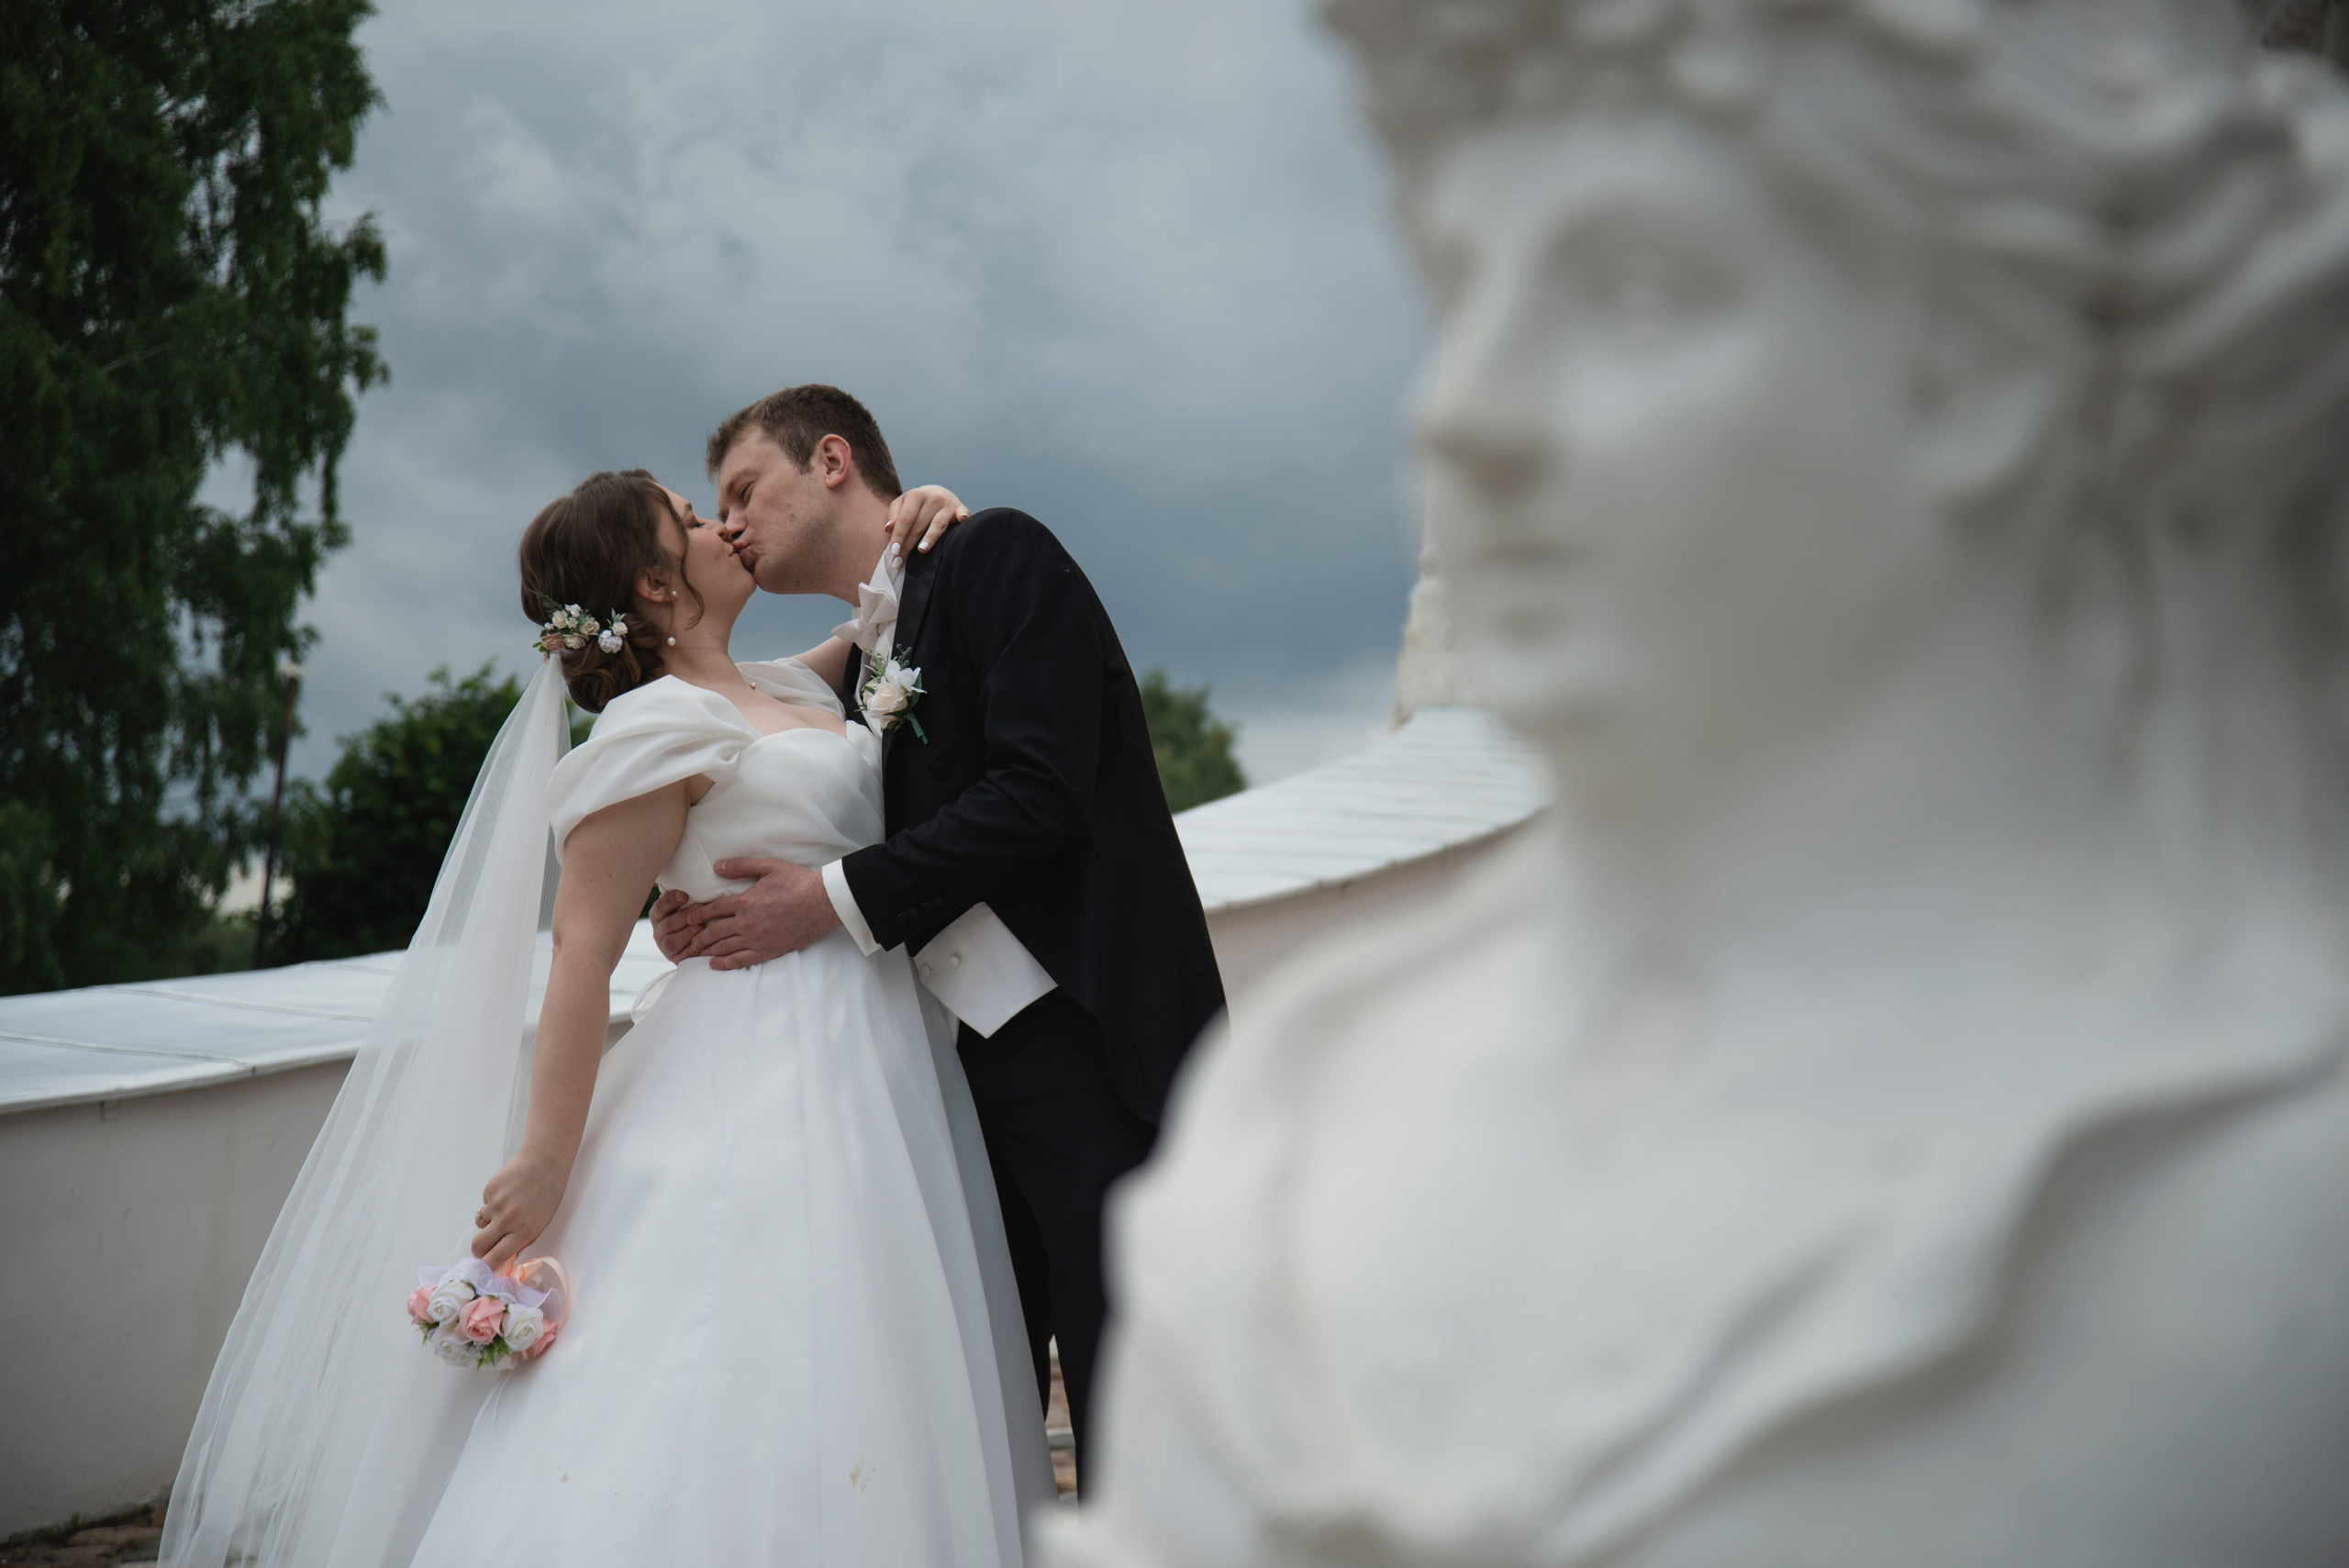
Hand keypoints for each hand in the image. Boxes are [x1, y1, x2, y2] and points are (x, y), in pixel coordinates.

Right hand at [472, 1148, 568, 1270]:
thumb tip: (505, 1257)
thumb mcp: (540, 1224)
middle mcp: (507, 1221)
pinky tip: (507, 1194)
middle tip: (485, 1247)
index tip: (483, 1271)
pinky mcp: (489, 1191)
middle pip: (478, 1246)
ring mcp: (496, 1205)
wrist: (545, 1162)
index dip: (486, 1267)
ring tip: (506, 1210)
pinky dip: (492, 1204)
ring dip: (488, 1223)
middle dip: (478, 1251)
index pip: (496, 1258)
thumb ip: (521, 1241)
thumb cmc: (548, 1194)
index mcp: (523, 1232)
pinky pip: (484, 1205)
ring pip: (480, 1224)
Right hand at [649, 887, 698, 962]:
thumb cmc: (694, 916)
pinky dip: (692, 951)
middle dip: (684, 917)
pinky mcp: (675, 959)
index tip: (685, 895)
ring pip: (673, 941)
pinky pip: (681, 956)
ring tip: (701, 927)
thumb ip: (687, 892)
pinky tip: (702, 945)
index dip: (671, 900)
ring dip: (687, 933)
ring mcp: (666, 947)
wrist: (697, 942)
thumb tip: (705, 869)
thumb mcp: (687, 904)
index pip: (660, 906)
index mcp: (658, 915)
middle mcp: (659, 931)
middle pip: (668, 924)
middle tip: (700, 909)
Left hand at [682, 858, 841, 968]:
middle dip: (699, 936)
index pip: (714, 909)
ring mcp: (756, 938)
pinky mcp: (767, 950)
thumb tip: (717, 867)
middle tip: (689, 939)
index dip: (699, 915)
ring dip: (708, 950)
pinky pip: (741, 960)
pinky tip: (714, 964)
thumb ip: (741, 866)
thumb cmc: (798, 882)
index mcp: (745, 901)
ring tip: (697, 951)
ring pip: (724, 947)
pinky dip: (725, 963)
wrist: (822, 903)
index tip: (689, 919)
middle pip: (714, 931)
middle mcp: (746, 922)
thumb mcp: (769, 866)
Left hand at [886, 485, 970, 555]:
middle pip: (919, 525)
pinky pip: (963, 513)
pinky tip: (962, 520)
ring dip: (930, 538)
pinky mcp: (960, 508)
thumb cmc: (917, 505)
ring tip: (921, 551)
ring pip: (938, 524)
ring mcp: (948, 503)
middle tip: (900, 562)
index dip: (898, 536)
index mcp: (916, 495)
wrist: (939, 494)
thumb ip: (894, 515)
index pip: (905, 519)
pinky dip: (963, 515)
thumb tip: (888, 529)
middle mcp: (933, 497)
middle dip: (908, 545)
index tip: (893, 552)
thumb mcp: (903, 504)